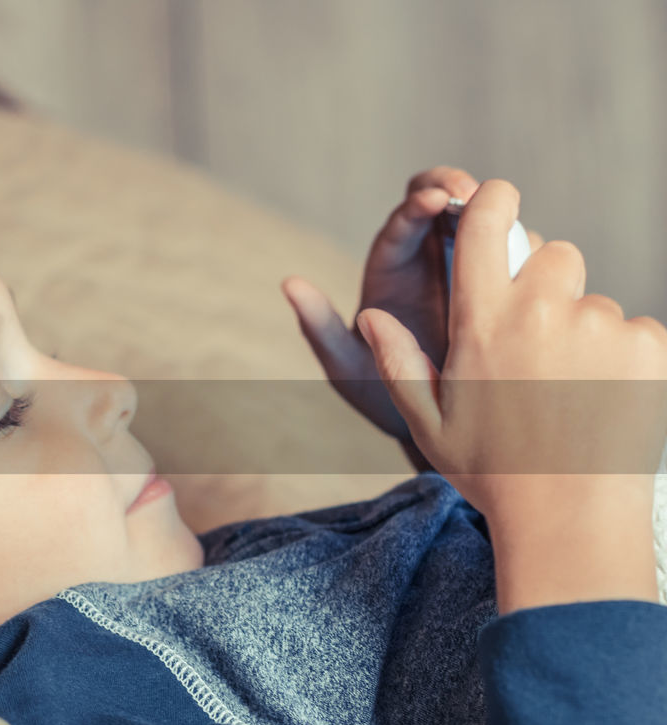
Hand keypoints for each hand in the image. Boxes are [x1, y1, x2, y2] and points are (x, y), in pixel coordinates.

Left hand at [281, 166, 542, 444]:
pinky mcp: (503, 290)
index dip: (416, 207)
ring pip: (485, 224)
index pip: (399, 226)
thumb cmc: (381, 398)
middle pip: (441, 201)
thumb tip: (290, 284)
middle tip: (477, 195)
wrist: (433, 431)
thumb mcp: (347, 369)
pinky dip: (525, 249)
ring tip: (512, 229)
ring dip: (499, 216)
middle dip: (457, 188)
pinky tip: (538, 263)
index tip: (438, 200)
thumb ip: (320, 329)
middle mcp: (427, 263)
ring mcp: (469, 272)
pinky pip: (516, 257)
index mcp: (388, 274)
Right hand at [355, 178, 666, 610]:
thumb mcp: (429, 422)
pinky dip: (625, 357)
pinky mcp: (647, 346)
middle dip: (547, 286)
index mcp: (484, 320)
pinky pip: (636, 331)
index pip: (492, 219)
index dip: (496, 201)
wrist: (571, 519)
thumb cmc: (494, 473)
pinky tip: (604, 402)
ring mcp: (601, 326)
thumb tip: (371, 315)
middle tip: (536, 343)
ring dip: (585, 331)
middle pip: (556, 255)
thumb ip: (398, 362)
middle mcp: (543, 311)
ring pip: (596, 302)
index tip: (498, 207)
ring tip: (571, 392)